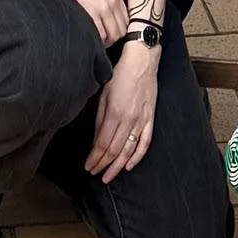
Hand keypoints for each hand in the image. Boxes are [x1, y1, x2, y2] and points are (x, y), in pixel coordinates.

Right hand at [45, 0, 128, 43]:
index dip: (119, 32)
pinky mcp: (92, 11)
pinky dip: (96, 40)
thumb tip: (108, 18)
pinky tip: (89, 38)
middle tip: (102, 43)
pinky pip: (100, 33)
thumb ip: (107, 1)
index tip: (110, 36)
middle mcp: (113, 1)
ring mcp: (103, 6)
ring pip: (113, 35)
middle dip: (113, 40)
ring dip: (105, 42)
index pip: (126, 22)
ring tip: (95, 42)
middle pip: (121, 31)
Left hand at [85, 41, 159, 182]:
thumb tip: (96, 139)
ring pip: (129, 150)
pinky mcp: (150, 118)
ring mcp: (141, 120)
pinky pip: (145, 142)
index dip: (95, 158)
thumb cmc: (120, 74)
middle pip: (114, 150)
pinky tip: (129, 165)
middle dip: (103, 165)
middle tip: (95, 174)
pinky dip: (137, 156)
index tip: (88, 166)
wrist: (142, 62)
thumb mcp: (104, 94)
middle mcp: (129, 119)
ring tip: (108, 176)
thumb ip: (100, 118)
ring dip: (118, 166)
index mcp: (115, 112)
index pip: (103, 143)